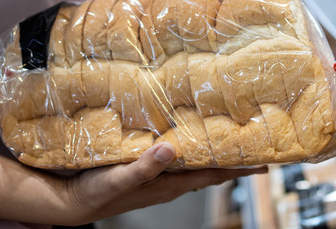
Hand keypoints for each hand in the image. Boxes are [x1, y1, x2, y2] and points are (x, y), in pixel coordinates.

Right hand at [65, 143, 266, 224]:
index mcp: (169, 184)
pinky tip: (189, 135)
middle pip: (210, 168)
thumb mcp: (119, 179)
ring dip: (213, 151)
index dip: (238, 169)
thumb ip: (145, 167)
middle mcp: (169, 180)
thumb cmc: (96, 194)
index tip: (264, 163)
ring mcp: (159, 175)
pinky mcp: (147, 168)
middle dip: (233, 159)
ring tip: (230, 136)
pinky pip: (176, 156)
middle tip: (255, 143)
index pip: (213, 175)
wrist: (72, 200)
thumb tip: (171, 149)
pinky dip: (189, 146)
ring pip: (195, 162)